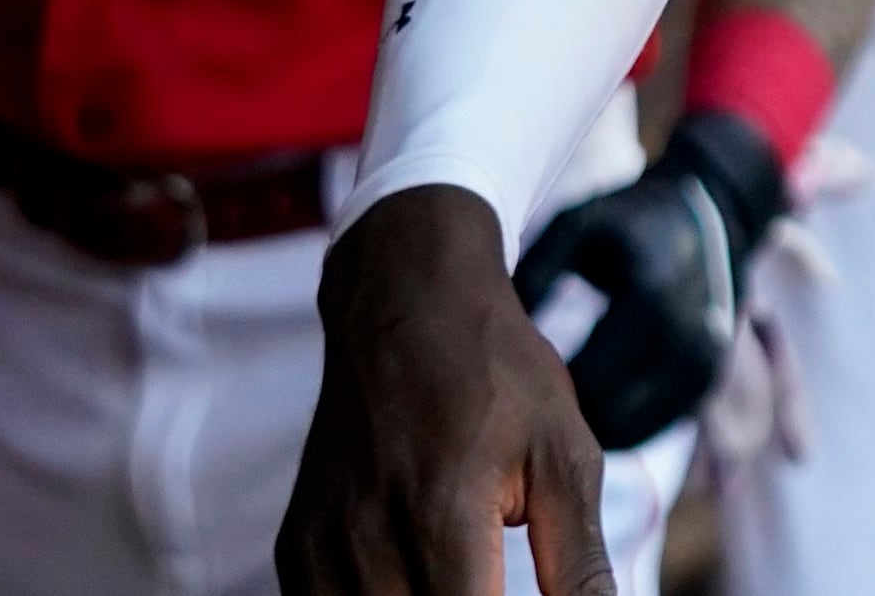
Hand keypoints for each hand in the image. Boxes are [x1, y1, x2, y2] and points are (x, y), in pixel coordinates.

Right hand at [282, 185, 611, 595]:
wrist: (405, 306)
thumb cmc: (496, 375)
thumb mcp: (564, 456)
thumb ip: (578, 561)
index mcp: (442, 521)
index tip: (523, 594)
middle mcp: (368, 544)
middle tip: (495, 573)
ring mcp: (321, 550)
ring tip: (466, 570)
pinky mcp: (296, 549)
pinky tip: (417, 577)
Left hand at [512, 109, 787, 448]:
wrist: (714, 216)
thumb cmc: (629, 222)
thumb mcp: (578, 228)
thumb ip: (536, 274)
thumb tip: (491, 333)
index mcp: (650, 297)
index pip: (582, 375)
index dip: (536, 390)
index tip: (498, 383)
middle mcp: (686, 337)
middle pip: (604, 413)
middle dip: (556, 418)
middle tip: (511, 407)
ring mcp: (703, 366)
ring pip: (626, 430)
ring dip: (584, 428)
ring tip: (542, 409)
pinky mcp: (706, 383)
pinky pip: (649, 429)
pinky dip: (613, 426)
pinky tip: (580, 408)